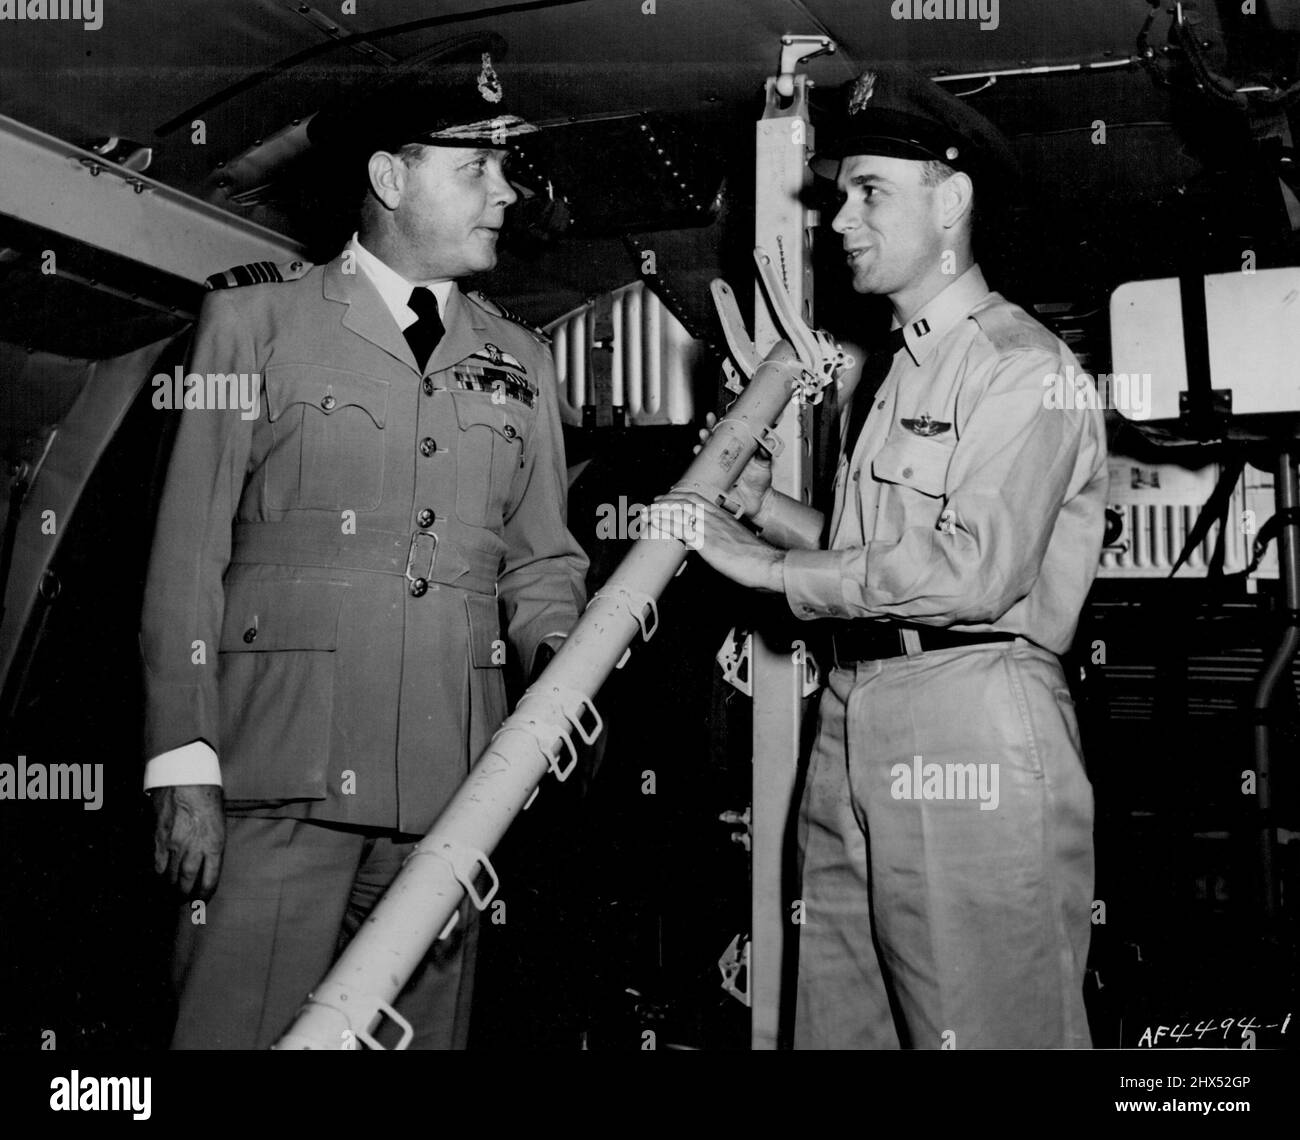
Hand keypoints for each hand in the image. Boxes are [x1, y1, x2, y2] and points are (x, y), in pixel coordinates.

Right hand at [151, 784, 224, 899]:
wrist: (185, 776)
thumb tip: (207, 861)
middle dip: (185, 895)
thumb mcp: (219, 821)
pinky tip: (160, 877)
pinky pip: (157, 864)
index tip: (201, 901)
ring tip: (172, 892)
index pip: (210, 880)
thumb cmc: (208, 796)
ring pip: (169, 876)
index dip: (204, 895)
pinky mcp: (158, 838)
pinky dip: (159, 874)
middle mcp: (194, 848)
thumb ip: (213, 843)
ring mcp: (174, 844)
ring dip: (171, 887)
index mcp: (214, 844)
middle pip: (187, 882)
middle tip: (184, 900)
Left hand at [649, 490, 784, 591]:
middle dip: (666, 500)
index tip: (669, 496)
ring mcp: (709, 528)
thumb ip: (723, 539)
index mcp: (724, 516)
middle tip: (652, 503)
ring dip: (659, 510)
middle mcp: (715, 517)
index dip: (680, 496)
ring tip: (645, 513)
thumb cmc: (757, 558)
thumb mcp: (738, 542)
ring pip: (678, 511)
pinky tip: (653, 523)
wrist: (767, 564)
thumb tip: (712, 546)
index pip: (698, 498)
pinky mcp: (705, 541)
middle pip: (685, 500)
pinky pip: (679, 527)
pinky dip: (663, 523)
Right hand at [694, 412, 772, 519]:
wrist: (759, 502)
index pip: (724, 434)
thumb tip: (768, 440)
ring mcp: (718, 470)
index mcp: (736, 450)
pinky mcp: (714, 482)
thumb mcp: (764, 464)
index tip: (716, 418)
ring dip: (700, 448)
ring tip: (700, 445)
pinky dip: (698, 466)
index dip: (718, 424)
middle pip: (711, 442)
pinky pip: (703, 473)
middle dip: (705, 434)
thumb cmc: (760, 482)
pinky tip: (697, 458)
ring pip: (704, 456)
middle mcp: (724, 458)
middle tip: (706, 431)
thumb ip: (765, 452)